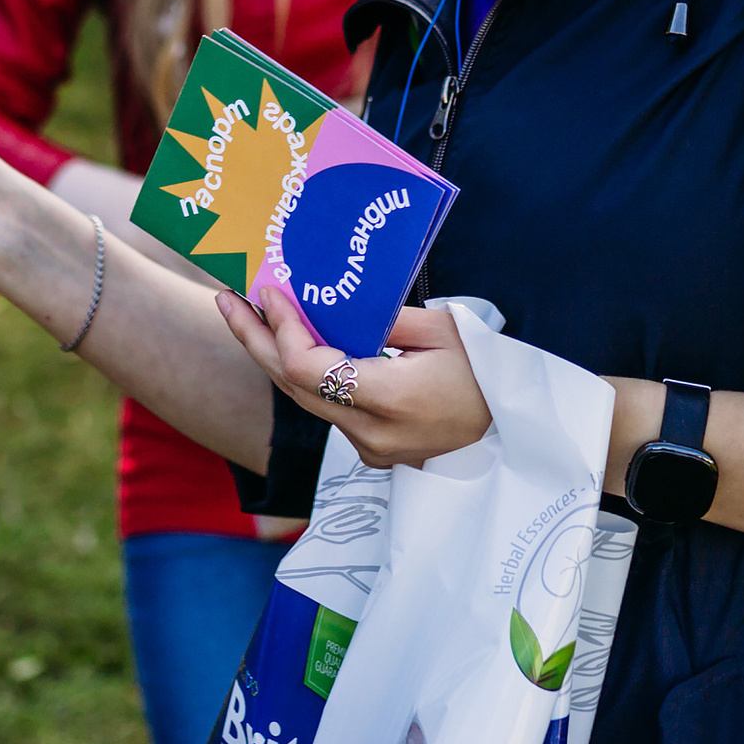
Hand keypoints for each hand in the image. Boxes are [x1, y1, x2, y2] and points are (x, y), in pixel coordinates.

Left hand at [219, 292, 491, 469]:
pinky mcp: (375, 452)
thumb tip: (335, 305)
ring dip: (275, 358)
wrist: (516, 430)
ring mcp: (371, 449)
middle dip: (256, 340)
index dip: (281, 329)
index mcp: (391, 399)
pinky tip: (293, 347)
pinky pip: (328, 410)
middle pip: (293, 387)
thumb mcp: (443, 329)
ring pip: (306, 401)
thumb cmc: (487, 371)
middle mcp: (371, 433)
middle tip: (227, 300)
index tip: (269, 292)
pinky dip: (305, 377)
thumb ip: (384, 318)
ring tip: (249, 318)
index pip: (309, 369)